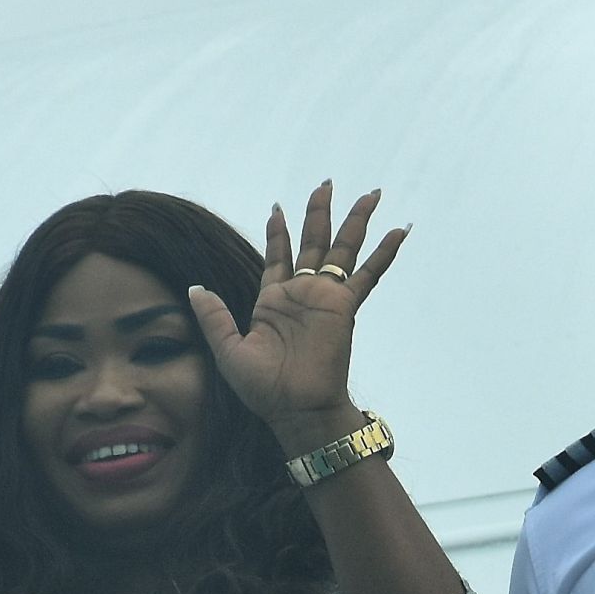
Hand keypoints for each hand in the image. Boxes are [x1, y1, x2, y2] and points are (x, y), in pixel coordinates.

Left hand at [188, 181, 406, 455]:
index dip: (278, 231)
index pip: (278, 255)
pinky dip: (385, 253)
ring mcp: (325, 298)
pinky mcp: (345, 307)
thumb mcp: (227, 350)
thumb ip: (213, 316)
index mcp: (273, 300)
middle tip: (326, 183)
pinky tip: (399, 231)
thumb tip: (195, 287)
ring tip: (370, 193)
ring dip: (355, 220)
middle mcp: (302, 293)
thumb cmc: (263, 390)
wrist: (295, 410)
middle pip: (313, 240)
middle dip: (319, 211)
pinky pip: (368, 274)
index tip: (278, 207)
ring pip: (343, 248)